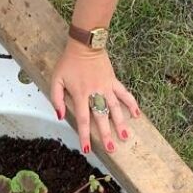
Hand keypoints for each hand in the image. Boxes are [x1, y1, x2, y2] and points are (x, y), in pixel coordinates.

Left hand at [51, 40, 139, 154]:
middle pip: (102, 117)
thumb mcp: (56, 80)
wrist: (85, 43)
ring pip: (115, 108)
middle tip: (111, 148)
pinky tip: (137, 114)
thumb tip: (60, 117)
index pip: (83, 120)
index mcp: (80, 95)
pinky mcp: (113, 81)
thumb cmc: (69, 62)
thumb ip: (56, 99)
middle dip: (106, 134)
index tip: (87, 149)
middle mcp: (95, 93)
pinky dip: (131, 103)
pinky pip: (124, 93)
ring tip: (125, 136)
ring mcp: (106, 87)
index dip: (85, 136)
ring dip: (120, 123)